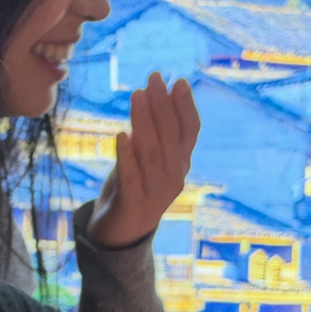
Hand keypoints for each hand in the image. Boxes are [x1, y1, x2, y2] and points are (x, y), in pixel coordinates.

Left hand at [86, 72, 199, 248]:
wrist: (120, 233)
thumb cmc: (133, 188)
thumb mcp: (146, 159)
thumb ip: (153, 133)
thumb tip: (154, 95)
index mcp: (180, 164)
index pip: (189, 132)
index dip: (185, 107)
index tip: (178, 82)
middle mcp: (174, 177)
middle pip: (170, 137)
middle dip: (163, 105)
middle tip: (154, 78)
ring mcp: (156, 193)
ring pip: (152, 153)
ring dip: (144, 122)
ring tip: (137, 95)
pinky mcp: (134, 204)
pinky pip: (131, 177)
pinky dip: (127, 156)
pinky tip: (121, 135)